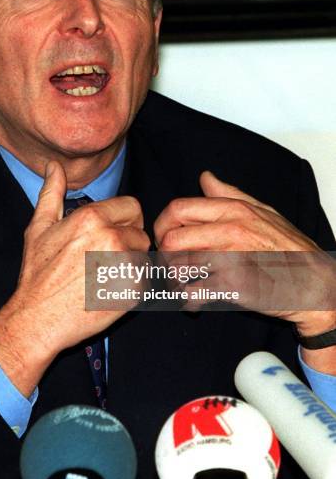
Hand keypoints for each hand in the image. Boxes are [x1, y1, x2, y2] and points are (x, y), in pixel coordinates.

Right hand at [0, 161, 149, 395]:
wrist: (38, 318)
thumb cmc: (38, 273)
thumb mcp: (39, 227)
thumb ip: (51, 192)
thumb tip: (53, 165)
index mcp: (92, 217)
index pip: (132, 207)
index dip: (122, 220)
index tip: (107, 235)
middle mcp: (112, 237)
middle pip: (140, 231)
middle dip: (128, 242)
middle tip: (102, 259)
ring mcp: (125, 265)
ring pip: (144, 256)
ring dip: (131, 264)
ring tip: (103, 276)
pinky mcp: (134, 291)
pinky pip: (145, 280)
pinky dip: (131, 285)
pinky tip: (107, 291)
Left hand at [154, 171, 335, 351]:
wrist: (315, 284)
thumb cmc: (290, 248)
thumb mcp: (264, 211)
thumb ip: (229, 194)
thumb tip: (205, 177)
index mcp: (233, 211)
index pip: (178, 209)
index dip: (162, 225)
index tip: (165, 237)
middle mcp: (230, 232)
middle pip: (171, 239)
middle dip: (163, 254)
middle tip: (169, 264)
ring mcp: (231, 260)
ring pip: (178, 267)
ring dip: (173, 279)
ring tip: (180, 284)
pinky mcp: (234, 288)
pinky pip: (193, 294)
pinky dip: (187, 300)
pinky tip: (194, 301)